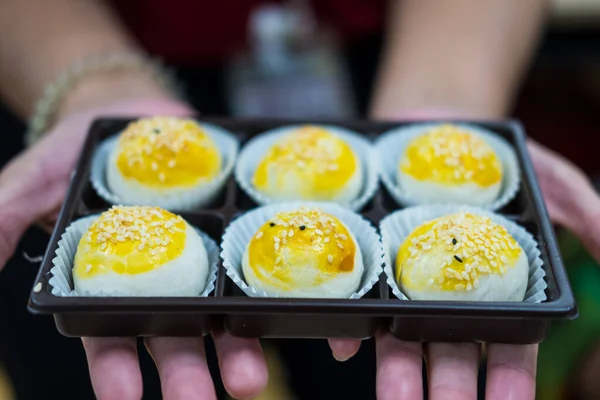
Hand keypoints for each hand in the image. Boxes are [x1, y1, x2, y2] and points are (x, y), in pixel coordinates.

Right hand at [0, 98, 267, 398]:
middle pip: (172, 340)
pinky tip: (302, 318)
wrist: (136, 119)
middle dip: (188, 373)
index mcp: (109, 286)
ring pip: (218, 317)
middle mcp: (156, 286)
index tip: (127, 398)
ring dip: (236, 349)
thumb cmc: (77, 152)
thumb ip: (3, 215)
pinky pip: (253, 270)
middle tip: (207, 398)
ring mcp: (196, 265)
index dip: (116, 371)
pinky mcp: (230, 241)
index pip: (108, 339)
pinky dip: (277, 298)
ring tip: (254, 377)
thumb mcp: (33, 179)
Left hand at [333, 110, 599, 398]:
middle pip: (453, 355)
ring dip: (399, 377)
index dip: (511, 381)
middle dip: (450, 390)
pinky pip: (363, 307)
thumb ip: (586, 215)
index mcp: (497, 294)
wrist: (436, 132)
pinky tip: (345, 349)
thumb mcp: (549, 182)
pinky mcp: (377, 272)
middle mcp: (453, 301)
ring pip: (407, 343)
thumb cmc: (498, 162)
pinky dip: (351, 330)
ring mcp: (412, 290)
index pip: (510, 349)